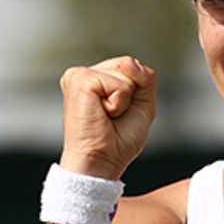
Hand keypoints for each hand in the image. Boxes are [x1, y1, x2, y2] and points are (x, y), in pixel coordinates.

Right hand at [58, 56, 156, 179]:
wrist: (102, 161)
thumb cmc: (119, 139)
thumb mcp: (144, 103)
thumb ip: (145, 77)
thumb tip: (128, 62)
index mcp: (96, 77)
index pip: (131, 66)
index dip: (136, 92)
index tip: (118, 113)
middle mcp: (84, 73)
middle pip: (129, 65)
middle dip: (131, 94)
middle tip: (112, 116)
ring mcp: (79, 75)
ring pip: (125, 72)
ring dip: (124, 100)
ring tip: (106, 116)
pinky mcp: (80, 80)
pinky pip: (119, 84)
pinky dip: (118, 103)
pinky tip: (101, 113)